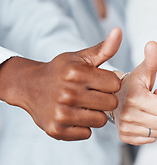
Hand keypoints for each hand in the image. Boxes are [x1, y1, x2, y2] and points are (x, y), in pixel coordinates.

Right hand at [0, 28, 122, 140]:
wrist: (29, 86)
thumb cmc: (61, 70)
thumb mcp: (80, 57)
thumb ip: (104, 48)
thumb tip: (119, 31)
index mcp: (76, 73)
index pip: (115, 84)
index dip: (109, 83)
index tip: (98, 82)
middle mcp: (68, 93)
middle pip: (111, 103)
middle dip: (104, 99)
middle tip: (91, 95)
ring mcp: (62, 113)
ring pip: (101, 120)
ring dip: (95, 114)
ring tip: (83, 105)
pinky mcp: (57, 130)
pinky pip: (87, 133)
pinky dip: (83, 127)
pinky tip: (73, 116)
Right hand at [113, 41, 156, 144]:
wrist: (115, 97)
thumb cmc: (135, 83)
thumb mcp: (144, 71)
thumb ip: (152, 59)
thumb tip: (152, 44)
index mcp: (134, 97)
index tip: (153, 93)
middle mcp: (127, 114)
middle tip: (150, 103)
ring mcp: (125, 127)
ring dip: (156, 122)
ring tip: (145, 110)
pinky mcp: (124, 137)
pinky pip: (151, 139)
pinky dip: (149, 130)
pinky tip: (141, 119)